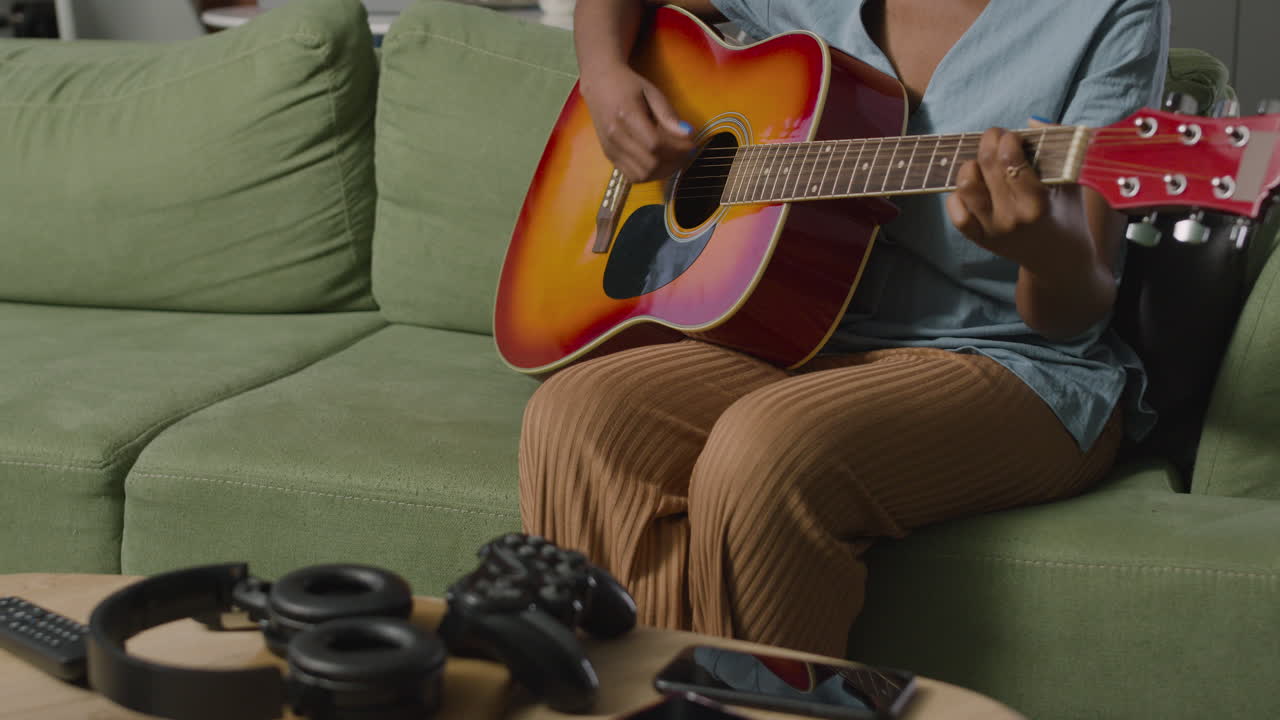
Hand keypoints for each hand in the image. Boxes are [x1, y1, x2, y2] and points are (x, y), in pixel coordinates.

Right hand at [579, 64, 695, 182]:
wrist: (599, 84)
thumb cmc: (628, 85)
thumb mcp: (652, 92)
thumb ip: (668, 115)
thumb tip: (688, 134)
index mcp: (626, 116)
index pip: (655, 145)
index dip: (677, 149)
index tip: (691, 144)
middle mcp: (615, 136)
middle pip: (650, 163)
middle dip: (674, 162)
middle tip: (686, 153)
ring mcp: (610, 149)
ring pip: (642, 175)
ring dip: (663, 171)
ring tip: (674, 158)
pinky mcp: (609, 156)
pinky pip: (632, 176)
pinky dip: (650, 174)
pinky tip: (659, 162)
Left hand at [945, 121, 1091, 275]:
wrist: (1059, 260)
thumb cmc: (1068, 214)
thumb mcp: (1073, 180)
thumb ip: (1059, 147)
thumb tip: (1031, 121)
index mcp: (1037, 203)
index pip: (1009, 160)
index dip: (1006, 139)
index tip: (1013, 136)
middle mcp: (1010, 218)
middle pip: (985, 166)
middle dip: (989, 142)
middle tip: (997, 138)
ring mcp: (991, 230)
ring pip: (965, 186)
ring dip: (971, 166)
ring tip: (984, 163)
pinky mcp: (978, 239)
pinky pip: (955, 211)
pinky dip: (958, 194)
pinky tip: (974, 187)